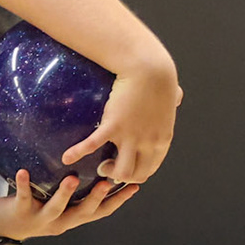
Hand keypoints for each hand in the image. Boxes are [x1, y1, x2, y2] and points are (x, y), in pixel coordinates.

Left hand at [0, 170, 140, 242]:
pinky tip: (23, 171)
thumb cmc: (34, 208)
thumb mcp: (58, 203)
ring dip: (65, 193)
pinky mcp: (20, 212)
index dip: (118, 200)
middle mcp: (59, 222)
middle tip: (109, 182)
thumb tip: (93, 163)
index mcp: (71, 218)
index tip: (136, 186)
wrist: (1, 228)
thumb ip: (74, 191)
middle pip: (83, 213)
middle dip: (97, 198)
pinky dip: (24, 184)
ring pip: (56, 208)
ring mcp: (40, 218)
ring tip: (72, 178)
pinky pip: (23, 197)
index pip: (101, 211)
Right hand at [61, 56, 181, 184]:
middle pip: (136, 175)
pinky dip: (78, 153)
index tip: (125, 169)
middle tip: (110, 168)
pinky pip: (93, 145)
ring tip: (101, 166)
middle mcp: (148, 143)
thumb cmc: (160, 77)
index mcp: (161, 139)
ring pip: (121, 172)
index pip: (149, 169)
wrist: (149, 67)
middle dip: (122, 177)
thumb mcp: (171, 96)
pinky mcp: (113, 125)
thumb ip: (173, 101)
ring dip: (109, 172)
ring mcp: (131, 136)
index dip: (136, 174)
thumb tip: (177, 96)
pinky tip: (66, 158)